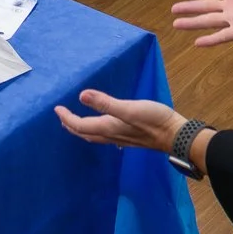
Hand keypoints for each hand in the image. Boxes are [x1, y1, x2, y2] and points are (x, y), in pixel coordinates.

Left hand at [55, 90, 183, 151]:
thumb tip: (82, 95)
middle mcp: (111, 135)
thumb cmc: (154, 120)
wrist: (175, 135)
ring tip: (75, 122)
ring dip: (82, 129)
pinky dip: (95, 130)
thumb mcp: (129, 108)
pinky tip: (102, 126)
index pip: (80, 125)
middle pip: (85, 133)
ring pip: (94, 136)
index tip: (56, 108)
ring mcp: (121, 138)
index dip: (66, 117)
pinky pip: (105, 136)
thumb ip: (106, 103)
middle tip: (62, 116)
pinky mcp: (129, 136)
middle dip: (71, 125)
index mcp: (107, 128)